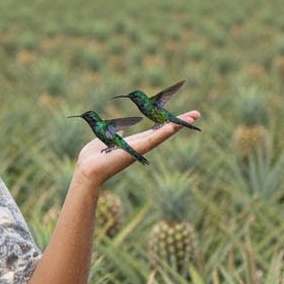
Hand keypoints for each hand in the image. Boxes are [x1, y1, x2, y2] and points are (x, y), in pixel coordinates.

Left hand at [74, 110, 200, 185]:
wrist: (87, 170)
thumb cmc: (93, 157)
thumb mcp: (106, 139)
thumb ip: (116, 133)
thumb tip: (120, 129)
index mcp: (134, 142)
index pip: (155, 130)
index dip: (168, 122)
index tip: (181, 116)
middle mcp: (140, 145)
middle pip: (164, 131)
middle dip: (180, 123)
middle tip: (197, 114)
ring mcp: (139, 148)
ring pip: (162, 135)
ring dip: (177, 125)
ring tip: (193, 117)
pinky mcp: (135, 150)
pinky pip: (152, 140)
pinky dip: (164, 133)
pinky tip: (175, 125)